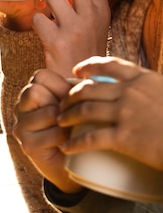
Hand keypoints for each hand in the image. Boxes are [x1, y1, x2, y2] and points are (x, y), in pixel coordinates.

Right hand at [13, 69, 82, 192]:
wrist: (76, 164)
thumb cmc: (78, 128)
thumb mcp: (75, 104)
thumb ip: (75, 89)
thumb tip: (89, 74)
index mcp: (29, 94)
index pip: (40, 77)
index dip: (60, 85)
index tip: (71, 99)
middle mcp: (19, 109)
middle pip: (35, 92)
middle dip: (60, 103)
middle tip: (70, 116)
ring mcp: (20, 128)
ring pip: (48, 113)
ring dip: (66, 121)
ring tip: (71, 130)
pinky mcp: (28, 146)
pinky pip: (54, 134)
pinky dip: (67, 138)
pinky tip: (69, 143)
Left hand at [32, 0, 110, 76]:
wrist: (77, 83)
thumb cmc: (81, 49)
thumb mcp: (92, 24)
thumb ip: (83, 1)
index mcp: (101, 9)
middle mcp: (91, 16)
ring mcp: (75, 29)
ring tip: (42, 0)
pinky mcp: (57, 41)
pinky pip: (37, 18)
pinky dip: (34, 19)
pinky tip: (40, 27)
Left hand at [58, 56, 162, 170]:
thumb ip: (152, 90)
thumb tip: (142, 91)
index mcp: (145, 79)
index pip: (110, 65)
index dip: (89, 66)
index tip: (76, 72)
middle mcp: (132, 92)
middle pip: (89, 88)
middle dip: (70, 95)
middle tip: (62, 103)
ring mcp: (126, 114)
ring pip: (84, 110)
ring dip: (67, 116)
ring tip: (60, 122)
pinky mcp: (125, 137)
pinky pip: (90, 138)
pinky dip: (74, 143)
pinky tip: (66, 148)